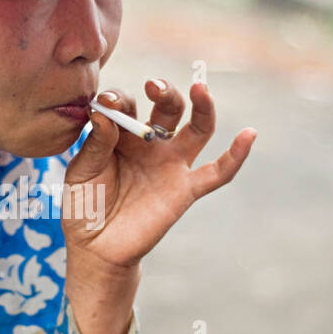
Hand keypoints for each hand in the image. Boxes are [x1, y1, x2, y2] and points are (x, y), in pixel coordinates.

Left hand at [63, 79, 255, 269]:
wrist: (95, 247)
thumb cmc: (85, 205)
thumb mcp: (82, 171)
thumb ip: (96, 143)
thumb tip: (104, 113)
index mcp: (123, 134)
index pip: (127, 104)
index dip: (118, 99)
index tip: (105, 103)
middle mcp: (152, 144)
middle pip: (168, 107)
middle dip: (164, 91)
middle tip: (152, 86)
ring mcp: (171, 165)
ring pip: (198, 129)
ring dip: (202, 106)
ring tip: (200, 88)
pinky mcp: (185, 189)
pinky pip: (217, 172)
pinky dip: (236, 155)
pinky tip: (249, 134)